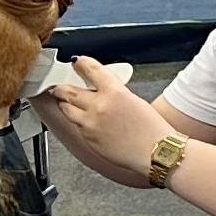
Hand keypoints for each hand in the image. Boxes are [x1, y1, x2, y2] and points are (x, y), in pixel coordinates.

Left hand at [34, 56, 170, 182]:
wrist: (155, 152)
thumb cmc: (152, 129)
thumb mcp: (134, 100)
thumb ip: (113, 92)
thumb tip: (100, 89)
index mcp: (114, 92)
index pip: (90, 69)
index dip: (81, 64)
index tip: (77, 63)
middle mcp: (98, 106)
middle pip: (68, 91)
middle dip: (61, 88)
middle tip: (59, 87)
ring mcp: (90, 124)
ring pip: (66, 109)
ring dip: (66, 104)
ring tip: (68, 103)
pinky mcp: (87, 138)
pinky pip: (76, 126)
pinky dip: (79, 121)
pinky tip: (88, 122)